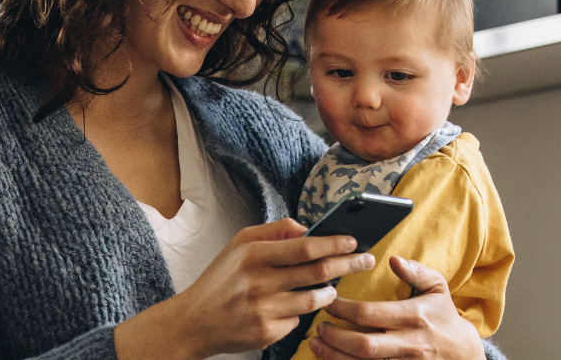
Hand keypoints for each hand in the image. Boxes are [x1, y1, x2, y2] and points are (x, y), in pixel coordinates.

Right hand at [116, 219, 376, 359]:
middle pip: (317, 271)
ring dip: (331, 292)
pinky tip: (297, 306)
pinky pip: (298, 319)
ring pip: (315, 299)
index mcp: (251, 255)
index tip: (353, 240)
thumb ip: (273, 231)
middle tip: (366, 260)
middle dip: (348, 264)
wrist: (194, 321)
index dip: (333, 243)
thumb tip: (307, 227)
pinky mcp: (267, 332)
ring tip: (332, 287)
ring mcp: (263, 310)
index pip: (304, 247)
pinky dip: (303, 311)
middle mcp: (258, 282)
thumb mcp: (238, 245)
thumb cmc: (221, 280)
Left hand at [307, 256, 486, 359]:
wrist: (466, 355)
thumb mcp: (437, 289)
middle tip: (319, 328)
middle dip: (335, 337)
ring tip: (317, 345)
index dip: (342, 309)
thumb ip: (416, 272)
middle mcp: (409, 344)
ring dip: (334, 356)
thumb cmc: (444, 318)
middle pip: (363, 345)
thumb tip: (393, 259)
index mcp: (414, 317)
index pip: (369, 313)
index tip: (328, 303)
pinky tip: (334, 359)